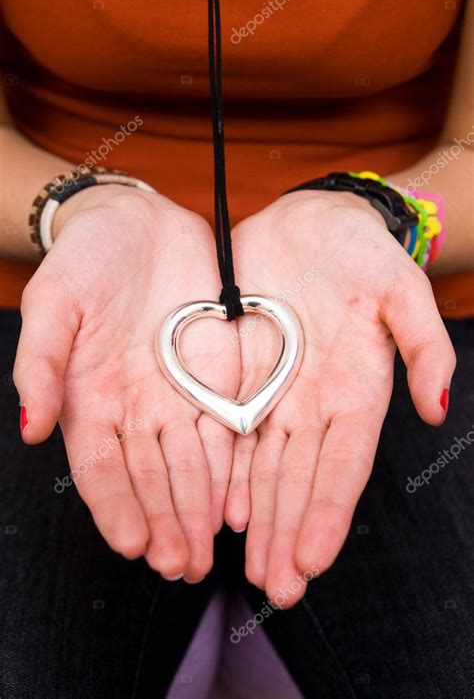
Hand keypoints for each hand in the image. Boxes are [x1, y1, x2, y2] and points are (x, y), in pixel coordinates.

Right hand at [14, 185, 240, 581]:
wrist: (137, 222)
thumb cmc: (86, 261)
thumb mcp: (53, 303)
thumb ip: (41, 364)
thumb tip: (30, 429)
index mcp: (91, 398)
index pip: (101, 467)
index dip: (115, 506)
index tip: (131, 545)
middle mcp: (137, 408)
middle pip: (152, 477)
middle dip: (165, 523)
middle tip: (179, 565)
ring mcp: (179, 395)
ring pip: (192, 465)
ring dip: (198, 510)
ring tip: (207, 551)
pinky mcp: (218, 376)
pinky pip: (227, 430)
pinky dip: (231, 469)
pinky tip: (238, 502)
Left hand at [226, 190, 455, 605]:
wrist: (313, 221)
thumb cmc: (362, 252)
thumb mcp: (401, 289)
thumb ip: (423, 347)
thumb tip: (437, 409)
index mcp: (356, 389)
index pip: (342, 464)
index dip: (327, 513)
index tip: (311, 561)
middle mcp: (315, 402)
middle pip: (299, 479)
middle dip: (287, 533)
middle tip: (276, 588)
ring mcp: (278, 392)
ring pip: (264, 468)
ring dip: (258, 519)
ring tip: (250, 567)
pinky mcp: (242, 374)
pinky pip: (232, 432)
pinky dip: (228, 473)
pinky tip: (222, 510)